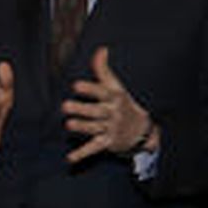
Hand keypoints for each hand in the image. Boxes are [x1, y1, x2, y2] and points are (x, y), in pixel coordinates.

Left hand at [62, 46, 156, 163]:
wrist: (143, 130)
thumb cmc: (122, 104)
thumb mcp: (116, 87)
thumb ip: (103, 70)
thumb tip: (101, 49)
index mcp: (113, 98)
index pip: (101, 93)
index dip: (89, 89)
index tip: (76, 86)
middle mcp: (112, 113)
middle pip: (95, 112)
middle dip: (82, 110)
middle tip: (65, 106)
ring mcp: (110, 129)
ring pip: (94, 129)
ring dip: (82, 127)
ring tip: (69, 124)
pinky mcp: (107, 143)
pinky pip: (94, 149)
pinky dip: (82, 154)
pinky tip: (69, 159)